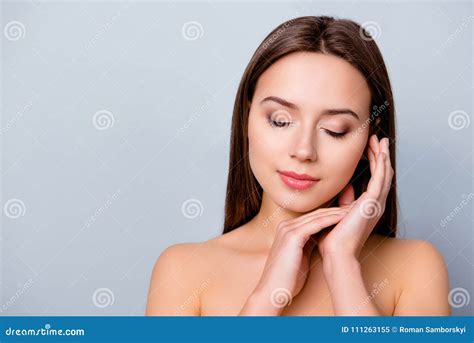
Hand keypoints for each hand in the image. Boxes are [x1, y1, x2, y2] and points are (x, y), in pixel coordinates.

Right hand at [250, 204, 351, 312]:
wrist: (274, 290)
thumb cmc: (287, 278)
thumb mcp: (299, 256)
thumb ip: (307, 244)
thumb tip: (322, 239)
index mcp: (286, 229)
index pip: (312, 217)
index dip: (330, 215)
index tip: (346, 214)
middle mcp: (286, 225)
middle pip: (315, 214)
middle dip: (335, 210)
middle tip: (353, 207)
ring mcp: (288, 229)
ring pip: (317, 216)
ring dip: (336, 213)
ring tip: (352, 210)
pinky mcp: (293, 236)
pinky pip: (316, 224)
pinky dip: (331, 220)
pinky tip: (343, 218)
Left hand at [316, 134, 393, 259]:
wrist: (336, 253)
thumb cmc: (334, 239)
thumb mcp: (340, 214)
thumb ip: (345, 201)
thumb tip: (346, 187)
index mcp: (369, 208)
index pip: (375, 181)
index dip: (374, 164)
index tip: (369, 149)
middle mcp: (376, 205)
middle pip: (383, 174)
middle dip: (380, 155)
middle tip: (378, 139)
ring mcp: (376, 203)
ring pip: (384, 173)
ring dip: (383, 155)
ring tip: (380, 139)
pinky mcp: (372, 202)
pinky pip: (381, 178)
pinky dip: (382, 163)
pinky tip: (380, 151)